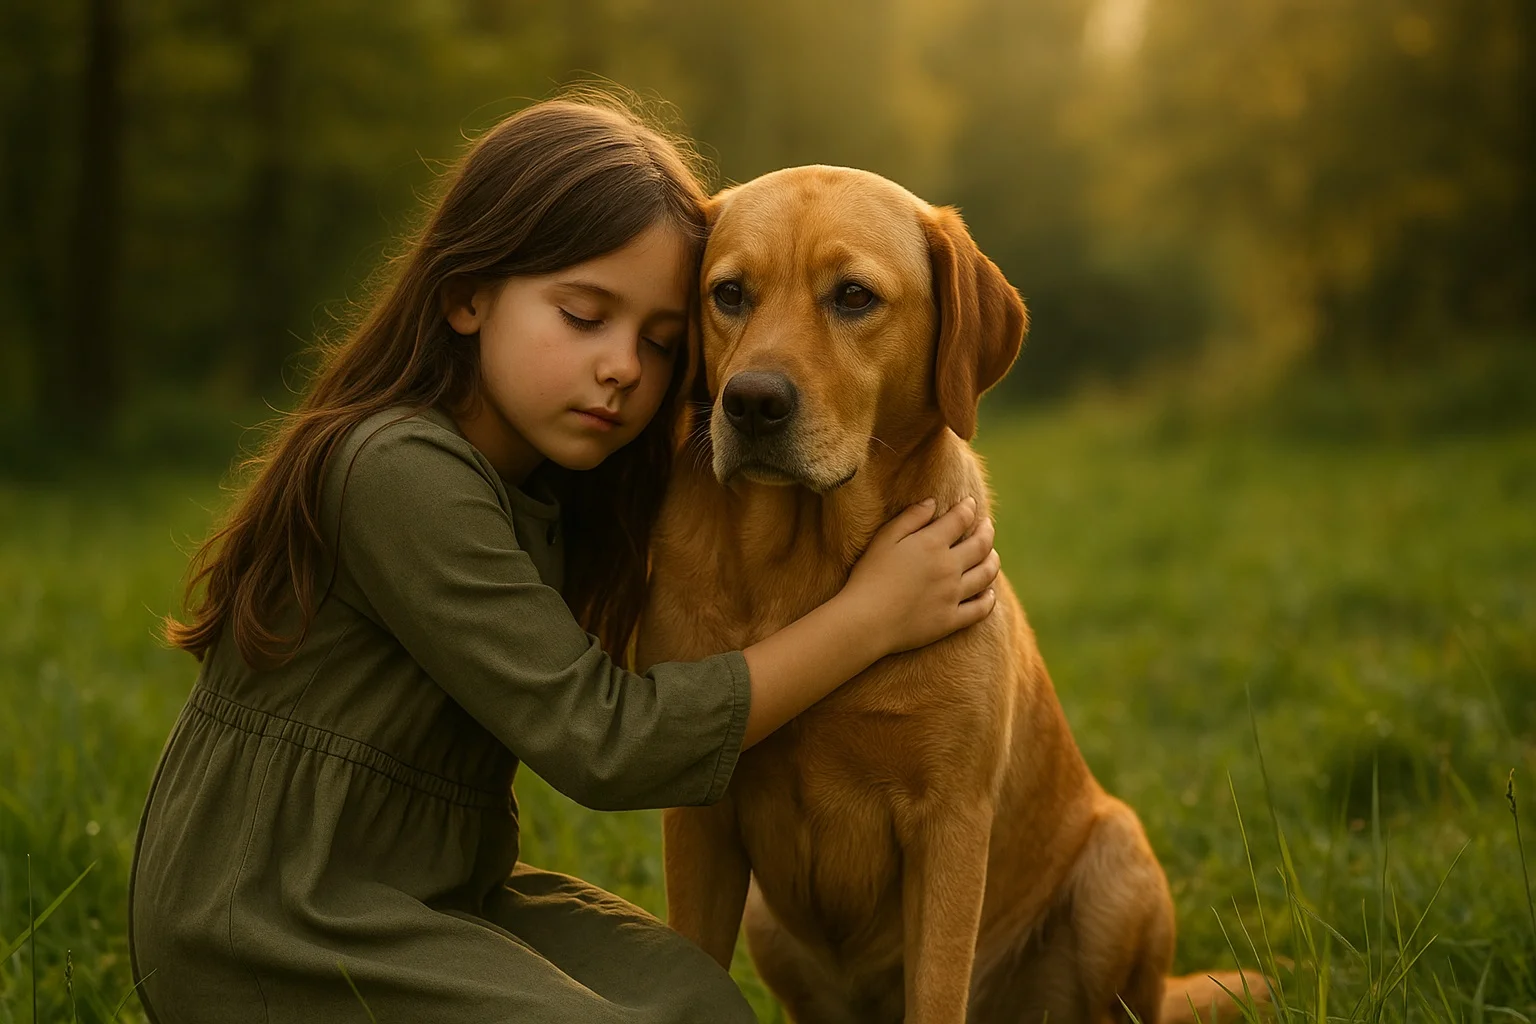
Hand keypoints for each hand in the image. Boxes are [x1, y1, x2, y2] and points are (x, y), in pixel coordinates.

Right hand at [842, 496, 1000, 656]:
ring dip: (993, 561)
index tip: (970, 503)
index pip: (960, 519)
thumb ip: (910, 518)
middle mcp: (949, 567)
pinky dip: (989, 599)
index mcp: (932, 544)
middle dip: (987, 530)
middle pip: (981, 544)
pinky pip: (981, 609)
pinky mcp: (951, 620)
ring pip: (986, 574)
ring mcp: (953, 595)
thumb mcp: (884, 539)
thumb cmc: (869, 576)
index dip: (969, 508)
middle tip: (987, 525)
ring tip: (992, 555)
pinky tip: (989, 593)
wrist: (866, 621)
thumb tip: (932, 503)